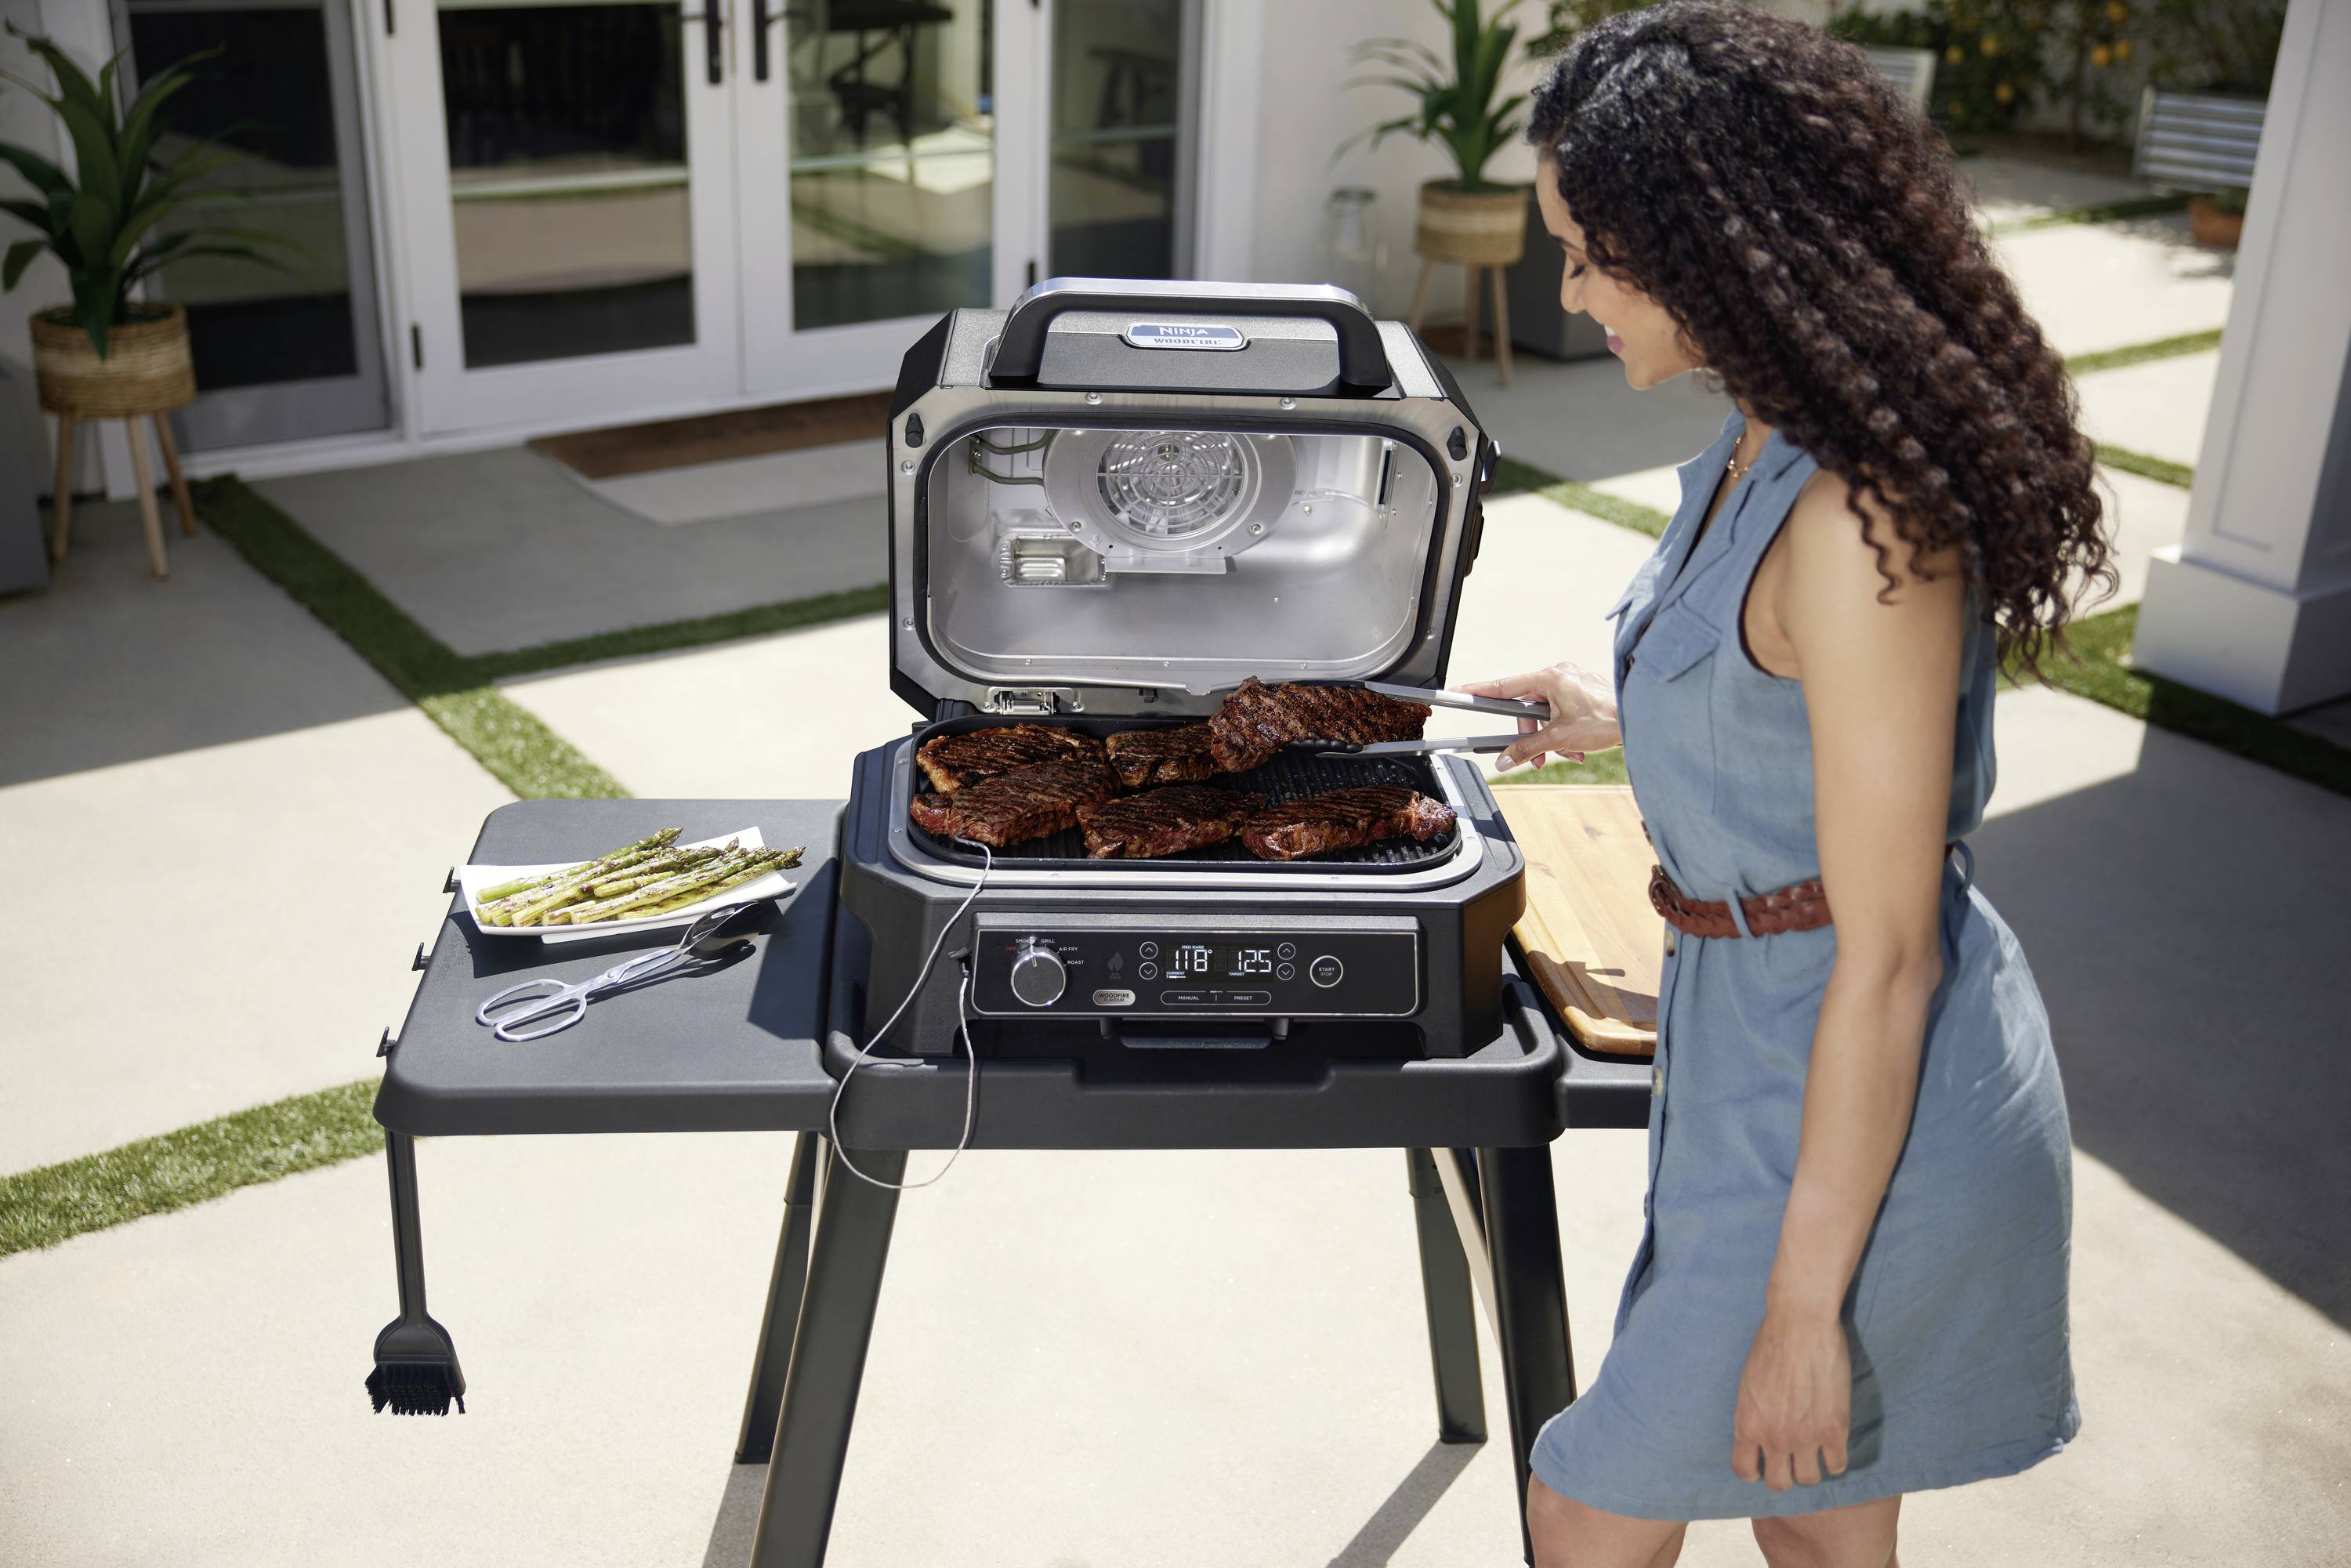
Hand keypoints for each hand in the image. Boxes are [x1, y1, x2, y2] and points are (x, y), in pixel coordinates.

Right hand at [1456, 663, 1620, 771]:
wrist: (1639, 719)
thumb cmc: (1605, 721)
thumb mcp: (1559, 738)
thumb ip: (1527, 748)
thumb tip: (1505, 759)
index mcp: (1549, 678)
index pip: (1505, 686)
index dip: (1480, 690)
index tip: (1461, 690)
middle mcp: (1560, 674)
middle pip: (1528, 708)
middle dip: (1532, 737)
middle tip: (1538, 759)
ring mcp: (1573, 682)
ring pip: (1547, 714)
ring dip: (1552, 739)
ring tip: (1566, 754)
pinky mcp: (1584, 692)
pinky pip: (1563, 713)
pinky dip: (1566, 734)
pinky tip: (1578, 749)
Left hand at [1731, 1307, 1850, 1490]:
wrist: (1800, 1325)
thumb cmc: (1771, 1344)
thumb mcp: (1747, 1384)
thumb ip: (1754, 1414)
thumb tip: (1759, 1432)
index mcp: (1748, 1424)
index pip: (1744, 1470)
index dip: (1754, 1472)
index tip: (1762, 1465)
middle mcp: (1774, 1437)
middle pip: (1779, 1483)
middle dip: (1784, 1475)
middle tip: (1791, 1461)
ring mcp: (1805, 1437)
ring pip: (1809, 1479)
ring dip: (1811, 1469)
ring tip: (1813, 1454)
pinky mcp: (1834, 1429)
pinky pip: (1837, 1465)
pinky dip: (1835, 1460)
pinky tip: (1833, 1447)